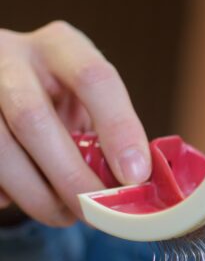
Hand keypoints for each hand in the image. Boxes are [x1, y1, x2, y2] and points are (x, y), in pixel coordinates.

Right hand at [0, 22, 149, 225]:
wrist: (2, 83)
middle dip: (68, 175)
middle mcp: (11, 57)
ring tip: (64, 215)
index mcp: (60, 46)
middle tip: (95, 211)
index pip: (94, 78)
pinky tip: (22, 199)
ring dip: (34, 193)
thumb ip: (105, 131)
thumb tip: (133, 185)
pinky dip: (4, 193)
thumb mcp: (84, 98)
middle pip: (33, 119)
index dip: (118, 128)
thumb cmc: (55, 96)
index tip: (135, 175)